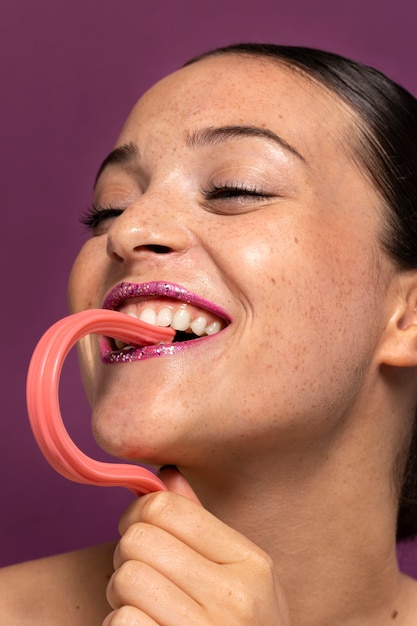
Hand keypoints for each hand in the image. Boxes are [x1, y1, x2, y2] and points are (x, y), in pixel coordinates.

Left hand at [103, 469, 289, 624]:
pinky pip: (122, 624)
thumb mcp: (239, 578)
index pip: (166, 508)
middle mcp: (235, 598)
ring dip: (122, 597)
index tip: (139, 531)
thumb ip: (201, 524)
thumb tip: (166, 474)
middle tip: (142, 577)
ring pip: (125, 579)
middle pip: (139, 539)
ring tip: (144, 608)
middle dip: (128, 556)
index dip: (138, 514)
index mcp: (251, 562)